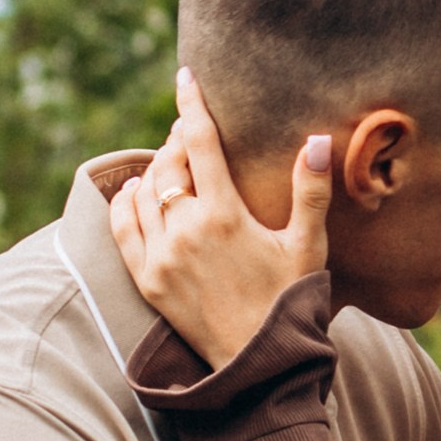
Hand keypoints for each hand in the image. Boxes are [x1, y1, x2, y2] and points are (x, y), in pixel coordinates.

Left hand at [111, 70, 332, 367]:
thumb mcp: (307, 245)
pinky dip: (125, 202)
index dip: (193, 105)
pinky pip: (123, 228)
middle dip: (179, 137)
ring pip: (145, 192)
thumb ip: (310, 190)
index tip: (186, 76)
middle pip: (170, 162)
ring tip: (171, 159)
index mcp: (225, 215)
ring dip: (155, 168)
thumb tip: (317, 139)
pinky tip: (135, 191)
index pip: (201, 143)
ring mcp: (161, 256)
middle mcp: (186, 230)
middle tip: (191, 129)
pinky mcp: (146, 280)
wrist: (259, 364)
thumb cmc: (290, 300)